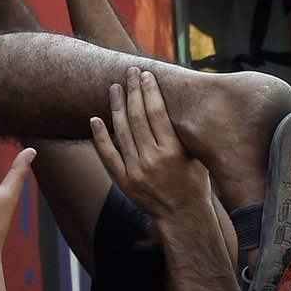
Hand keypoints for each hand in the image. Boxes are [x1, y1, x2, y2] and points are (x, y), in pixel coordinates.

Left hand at [90, 69, 210, 225]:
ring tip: (114, 88)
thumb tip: (172, 101)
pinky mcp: (125, 182)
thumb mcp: (196, 157)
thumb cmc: (194, 183)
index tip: (145, 74)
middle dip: (133, 91)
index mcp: (174, 151)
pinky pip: (108, 155)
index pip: (157, 113)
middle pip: (137, 118)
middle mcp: (154, 160)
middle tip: (129, 72)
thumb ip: (183, 133)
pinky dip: (100, 137)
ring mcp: (137, 172)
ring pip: (121, 132)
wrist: (183, 218)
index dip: (149, 91)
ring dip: (116, 107)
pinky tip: (94, 119)